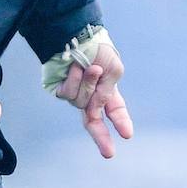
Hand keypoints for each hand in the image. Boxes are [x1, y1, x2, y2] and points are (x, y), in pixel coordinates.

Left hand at [55, 43, 133, 157]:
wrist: (76, 33)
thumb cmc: (98, 48)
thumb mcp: (113, 69)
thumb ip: (108, 92)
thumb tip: (95, 107)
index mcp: (106, 90)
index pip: (115, 111)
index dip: (121, 122)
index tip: (127, 135)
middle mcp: (90, 95)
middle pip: (93, 121)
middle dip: (102, 137)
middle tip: (110, 154)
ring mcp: (75, 93)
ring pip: (82, 103)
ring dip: (89, 84)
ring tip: (91, 67)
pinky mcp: (59, 89)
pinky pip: (68, 94)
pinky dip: (74, 80)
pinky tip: (76, 67)